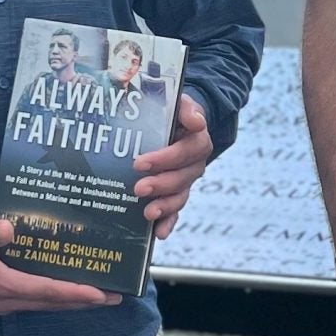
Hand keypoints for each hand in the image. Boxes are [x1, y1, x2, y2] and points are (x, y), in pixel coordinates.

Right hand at [0, 220, 120, 313]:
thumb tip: (8, 228)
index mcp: (4, 285)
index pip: (48, 291)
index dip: (76, 293)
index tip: (101, 294)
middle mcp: (9, 299)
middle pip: (55, 304)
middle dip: (85, 301)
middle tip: (115, 298)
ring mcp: (5, 303)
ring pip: (47, 306)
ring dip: (73, 302)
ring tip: (99, 297)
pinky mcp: (2, 299)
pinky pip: (37, 302)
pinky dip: (56, 299)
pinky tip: (67, 292)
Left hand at [132, 92, 214, 239]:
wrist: (175, 123)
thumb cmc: (172, 113)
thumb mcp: (179, 102)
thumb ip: (186, 108)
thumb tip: (197, 121)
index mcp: (197, 140)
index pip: (187, 150)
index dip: (166, 159)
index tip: (140, 162)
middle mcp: (195, 163)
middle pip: (183, 177)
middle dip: (160, 184)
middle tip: (138, 188)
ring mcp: (186, 181)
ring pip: (180, 196)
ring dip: (165, 206)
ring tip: (148, 212)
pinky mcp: (176, 193)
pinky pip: (176, 211)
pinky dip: (168, 222)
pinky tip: (158, 233)